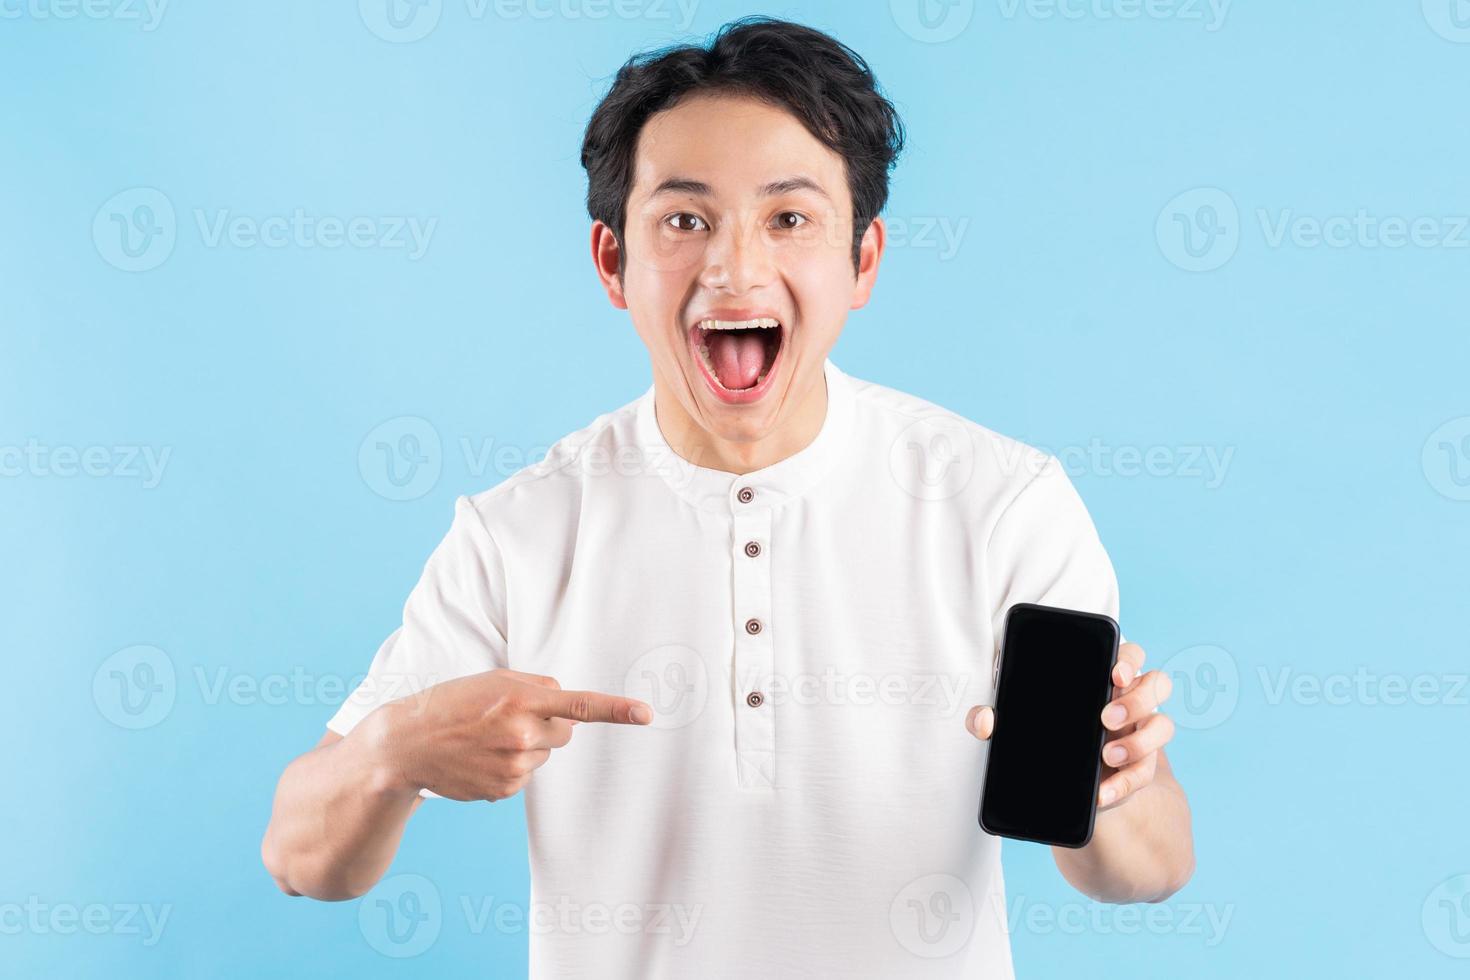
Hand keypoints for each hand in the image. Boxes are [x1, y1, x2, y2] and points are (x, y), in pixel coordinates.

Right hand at [366, 668, 652, 801]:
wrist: (404, 747)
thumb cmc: (450, 705)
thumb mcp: (491, 680)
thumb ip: (534, 686)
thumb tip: (566, 706)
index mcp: (521, 699)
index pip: (580, 705)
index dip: (617, 710)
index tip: (646, 714)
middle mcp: (522, 734)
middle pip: (565, 732)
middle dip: (546, 725)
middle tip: (505, 719)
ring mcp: (514, 766)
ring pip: (543, 755)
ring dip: (524, 746)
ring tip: (484, 739)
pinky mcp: (505, 790)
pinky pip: (525, 776)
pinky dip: (508, 767)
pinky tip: (479, 759)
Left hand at [964, 641, 1176, 812]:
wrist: (1065, 782)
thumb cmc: (1045, 734)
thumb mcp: (1021, 723)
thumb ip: (996, 718)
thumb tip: (982, 721)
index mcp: (1104, 679)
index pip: (1129, 655)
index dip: (1129, 659)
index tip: (1114, 674)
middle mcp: (1130, 701)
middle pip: (1156, 683)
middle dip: (1136, 699)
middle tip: (1105, 718)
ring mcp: (1141, 733)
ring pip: (1163, 724)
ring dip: (1140, 740)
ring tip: (1108, 755)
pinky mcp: (1141, 767)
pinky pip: (1147, 773)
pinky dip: (1126, 784)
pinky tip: (1104, 793)